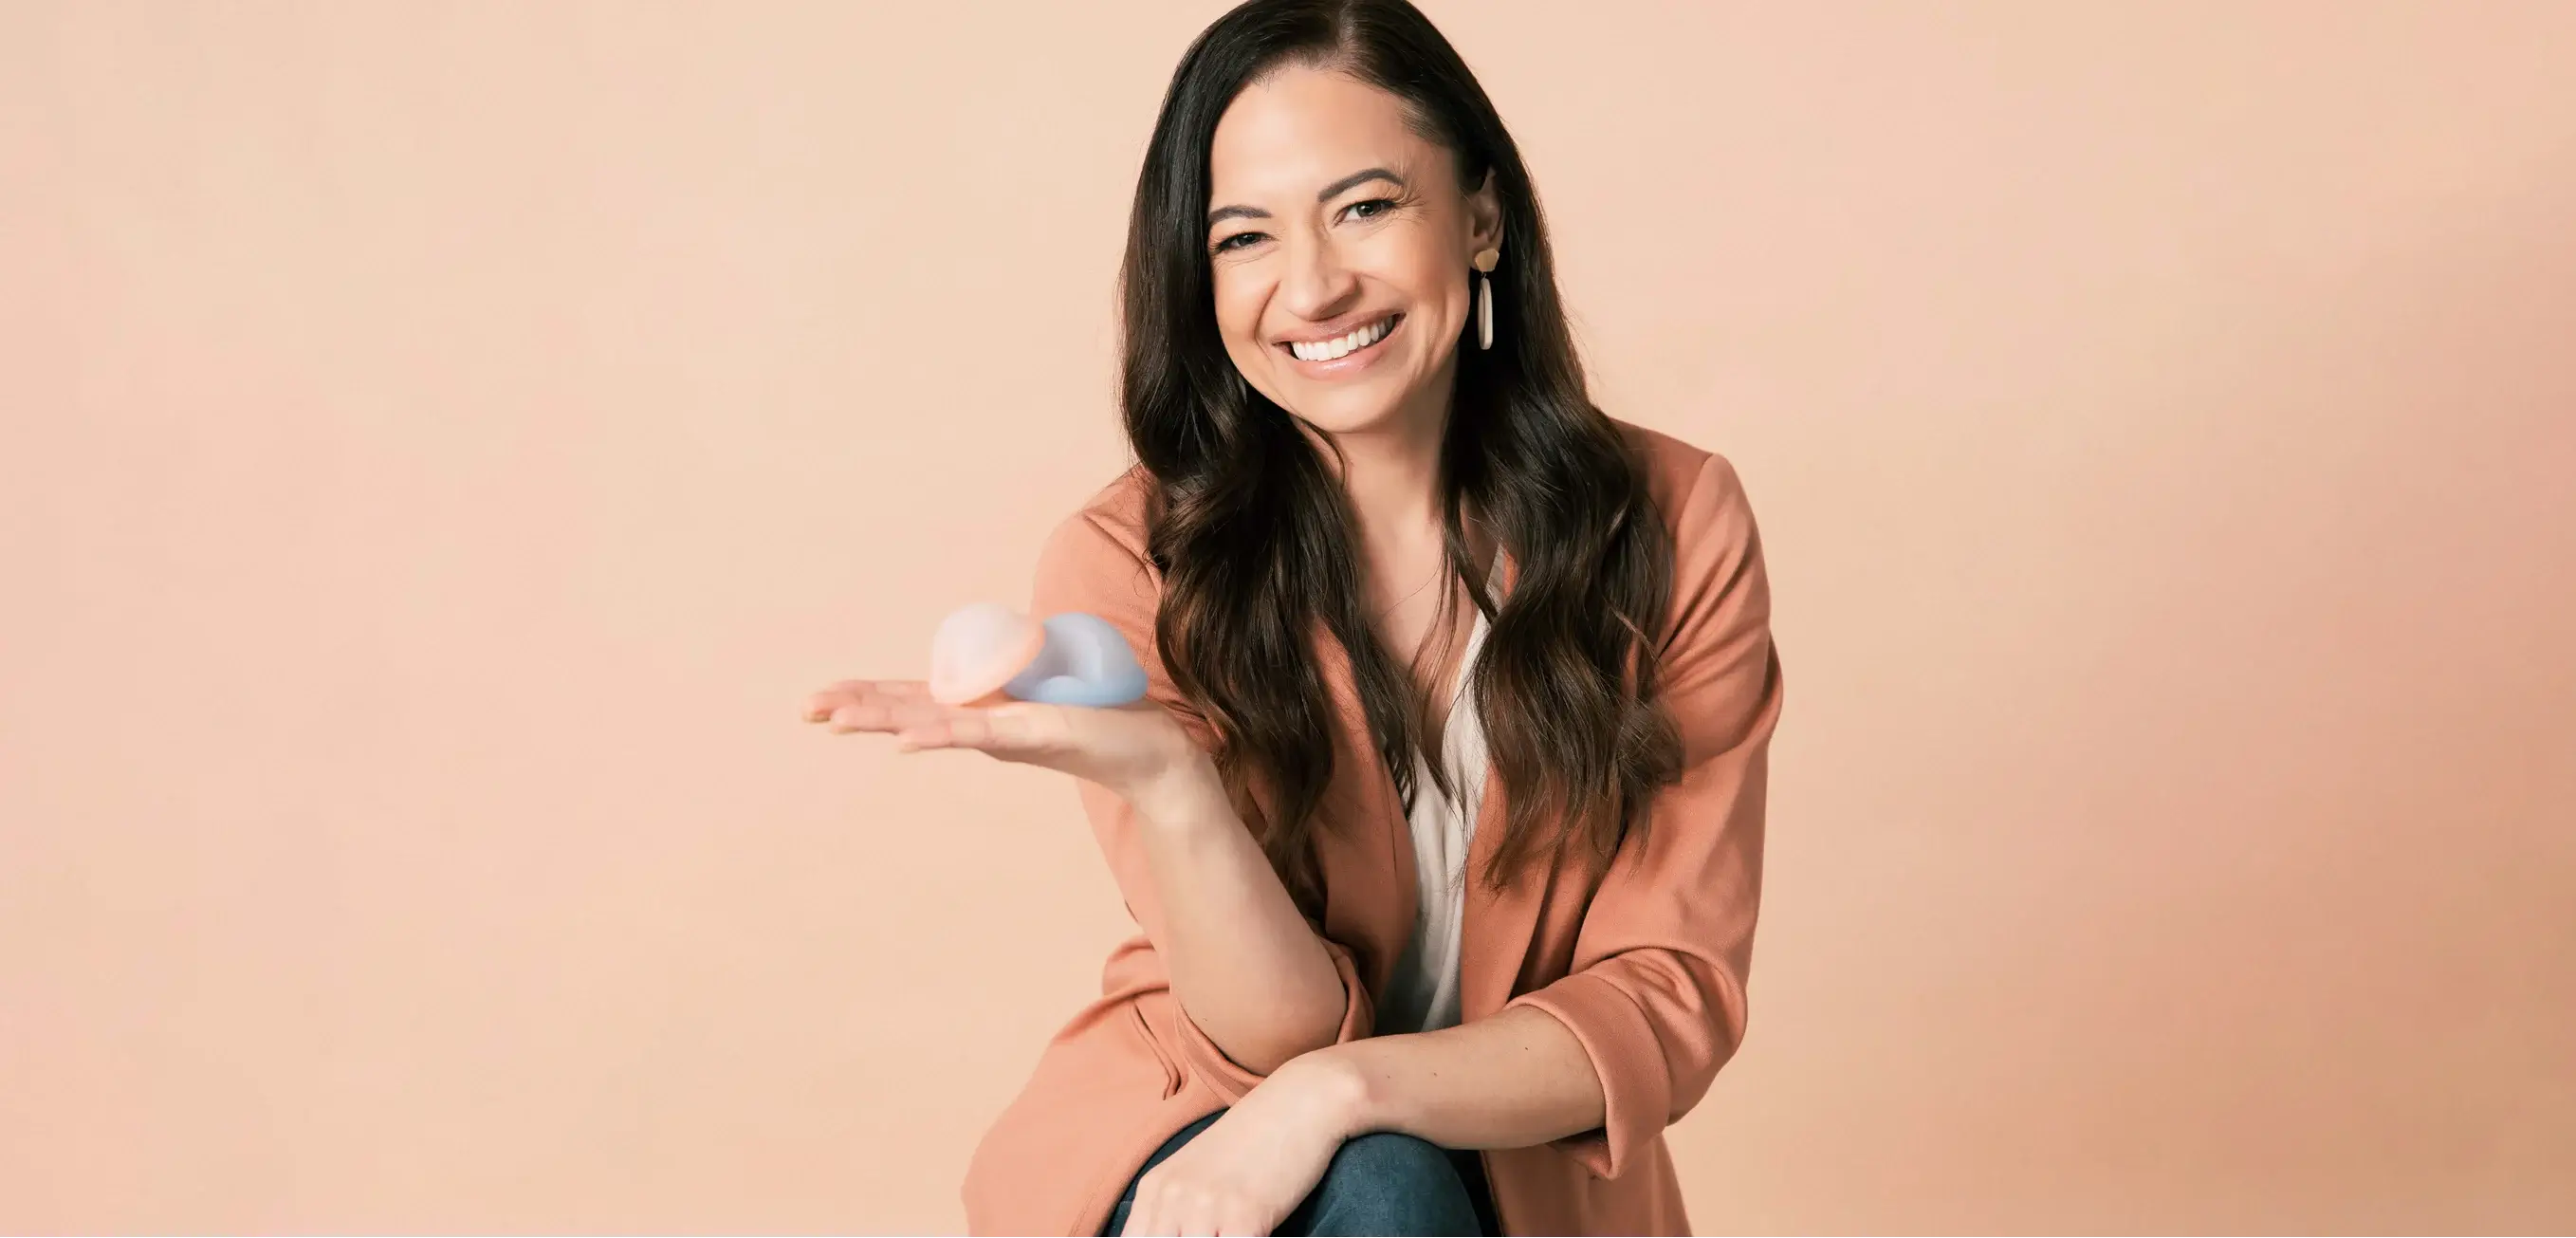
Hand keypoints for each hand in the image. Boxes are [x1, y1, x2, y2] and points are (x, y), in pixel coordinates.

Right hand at [803, 679, 1211, 807]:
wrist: (1150, 751)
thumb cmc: (1102, 718)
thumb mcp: (1046, 687)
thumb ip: (1016, 679)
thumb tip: (995, 660)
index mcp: (981, 709)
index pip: (913, 699)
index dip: (867, 696)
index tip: (822, 698)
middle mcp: (982, 724)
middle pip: (907, 710)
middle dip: (855, 707)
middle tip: (806, 709)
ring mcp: (1000, 732)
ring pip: (927, 723)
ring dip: (880, 720)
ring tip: (835, 720)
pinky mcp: (1028, 734)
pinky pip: (972, 733)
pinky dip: (935, 735)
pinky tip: (901, 740)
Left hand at [1120, 1057, 1363, 1236]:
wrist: (1301, 1102)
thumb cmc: (1257, 1142)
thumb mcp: (1201, 1172)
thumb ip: (1176, 1210)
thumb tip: (1169, 1231)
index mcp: (1155, 1187)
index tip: (1182, 1237)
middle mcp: (1173, 1195)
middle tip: (1214, 1235)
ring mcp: (1206, 1204)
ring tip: (1234, 1233)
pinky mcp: (1243, 1215)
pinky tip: (1260, 1235)